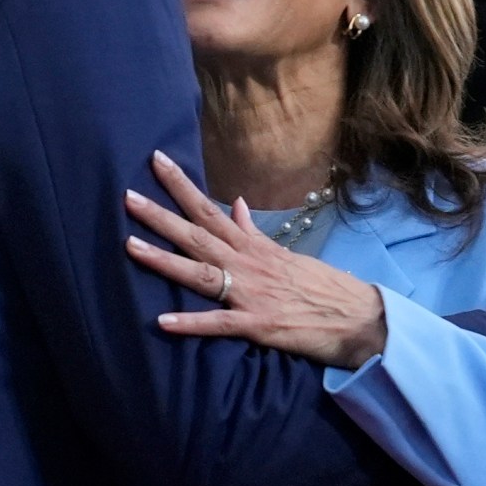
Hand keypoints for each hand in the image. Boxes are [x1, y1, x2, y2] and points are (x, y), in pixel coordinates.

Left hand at [123, 151, 388, 369]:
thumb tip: (233, 203)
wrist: (358, 317)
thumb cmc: (321, 286)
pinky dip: (191, 323)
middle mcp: (247, 263)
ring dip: (164, 260)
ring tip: (130, 247)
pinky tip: (163, 322)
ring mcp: (251, 293)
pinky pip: (219, 323)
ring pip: (200, 272)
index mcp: (252, 246)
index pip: (209, 209)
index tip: (155, 160)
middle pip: (196, 234)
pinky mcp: (258, 325)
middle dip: (160, 215)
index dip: (180, 185)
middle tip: (126, 195)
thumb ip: (253, 231)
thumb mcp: (286, 252)